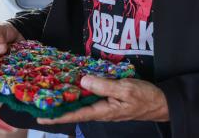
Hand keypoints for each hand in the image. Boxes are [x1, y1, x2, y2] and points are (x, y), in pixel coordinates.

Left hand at [37, 75, 168, 124]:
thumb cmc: (144, 97)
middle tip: (37, 102)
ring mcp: (103, 106)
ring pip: (80, 103)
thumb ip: (104, 86)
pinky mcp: (107, 100)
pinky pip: (89, 97)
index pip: (75, 115)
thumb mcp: (125, 89)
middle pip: (74, 110)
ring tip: (49, 94)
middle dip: (56, 108)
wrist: (161, 102)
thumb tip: (83, 81)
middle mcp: (99, 110)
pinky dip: (79, 92)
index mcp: (102, 111)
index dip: (57, 116)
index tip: (40, 116)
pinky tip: (72, 86)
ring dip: (65, 100)